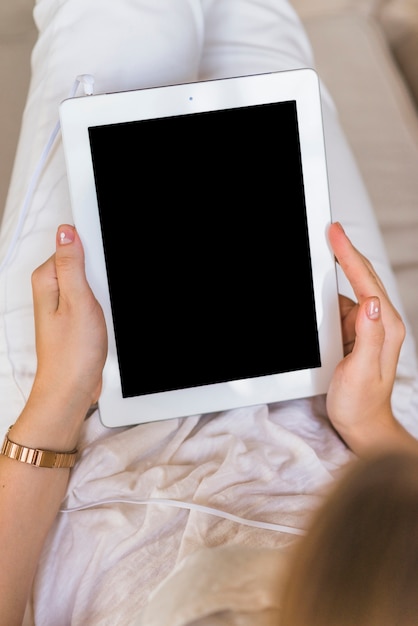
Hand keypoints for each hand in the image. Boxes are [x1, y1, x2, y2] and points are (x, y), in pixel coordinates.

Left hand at [13, 225, 106, 448]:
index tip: (102, 272)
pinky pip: (92, 297)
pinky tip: (104, 317)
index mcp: (47, 279)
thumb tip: (67, 232)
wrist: (72, 388)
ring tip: (102, 310)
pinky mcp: (74, 316)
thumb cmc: (72, 352)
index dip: (94, 251)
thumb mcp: (77, 301)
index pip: (71, 245)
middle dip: (100, 274)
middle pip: (83, 262)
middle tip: (102, 296)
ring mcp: (63, 303)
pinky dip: (102, 303)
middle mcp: (52, 289)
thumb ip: (71, 264)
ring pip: (91, 281)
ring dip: (103, 291)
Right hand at [326, 222, 414, 455]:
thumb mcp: (362, 371)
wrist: (361, 424)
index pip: (367, 282)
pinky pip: (340, 307)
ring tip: (321, 250)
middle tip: (328, 230)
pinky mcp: (354, 333)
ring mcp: (366, 327)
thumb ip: (369, 336)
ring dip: (337, 271)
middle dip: (345, 252)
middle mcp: (379, 323)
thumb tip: (372, 301)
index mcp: (385, 327)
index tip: (335, 234)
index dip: (349, 255)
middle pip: (362, 278)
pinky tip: (318, 289)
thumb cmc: (361, 402)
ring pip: (349, 289)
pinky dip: (327, 295)